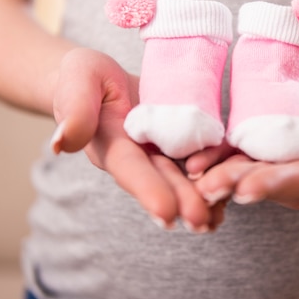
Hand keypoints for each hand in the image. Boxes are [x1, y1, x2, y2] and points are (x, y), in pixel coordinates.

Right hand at [49, 48, 216, 230]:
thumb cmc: (84, 76)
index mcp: (110, 145)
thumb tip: (64, 143)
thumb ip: (74, 107)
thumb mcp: (78, 79)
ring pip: (183, 177)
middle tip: (204, 222)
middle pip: (162, 180)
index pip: (130, 170)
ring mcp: (159, 153)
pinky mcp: (179, 142)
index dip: (148, 190)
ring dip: (202, 197)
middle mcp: (137, 157)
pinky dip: (215, 173)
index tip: (166, 214)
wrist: (101, 78)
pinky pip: (199, 159)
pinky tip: (235, 187)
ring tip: (221, 216)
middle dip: (182, 201)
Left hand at [189, 78, 298, 208]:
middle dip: (235, 183)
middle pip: (264, 181)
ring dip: (218, 174)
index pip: (298, 183)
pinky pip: (234, 154)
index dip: (273, 185)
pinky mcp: (258, 147)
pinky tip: (192, 161)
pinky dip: (214, 157)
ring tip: (193, 176)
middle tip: (208, 187)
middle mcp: (296, 178)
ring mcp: (274, 164)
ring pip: (244, 171)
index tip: (248, 189)